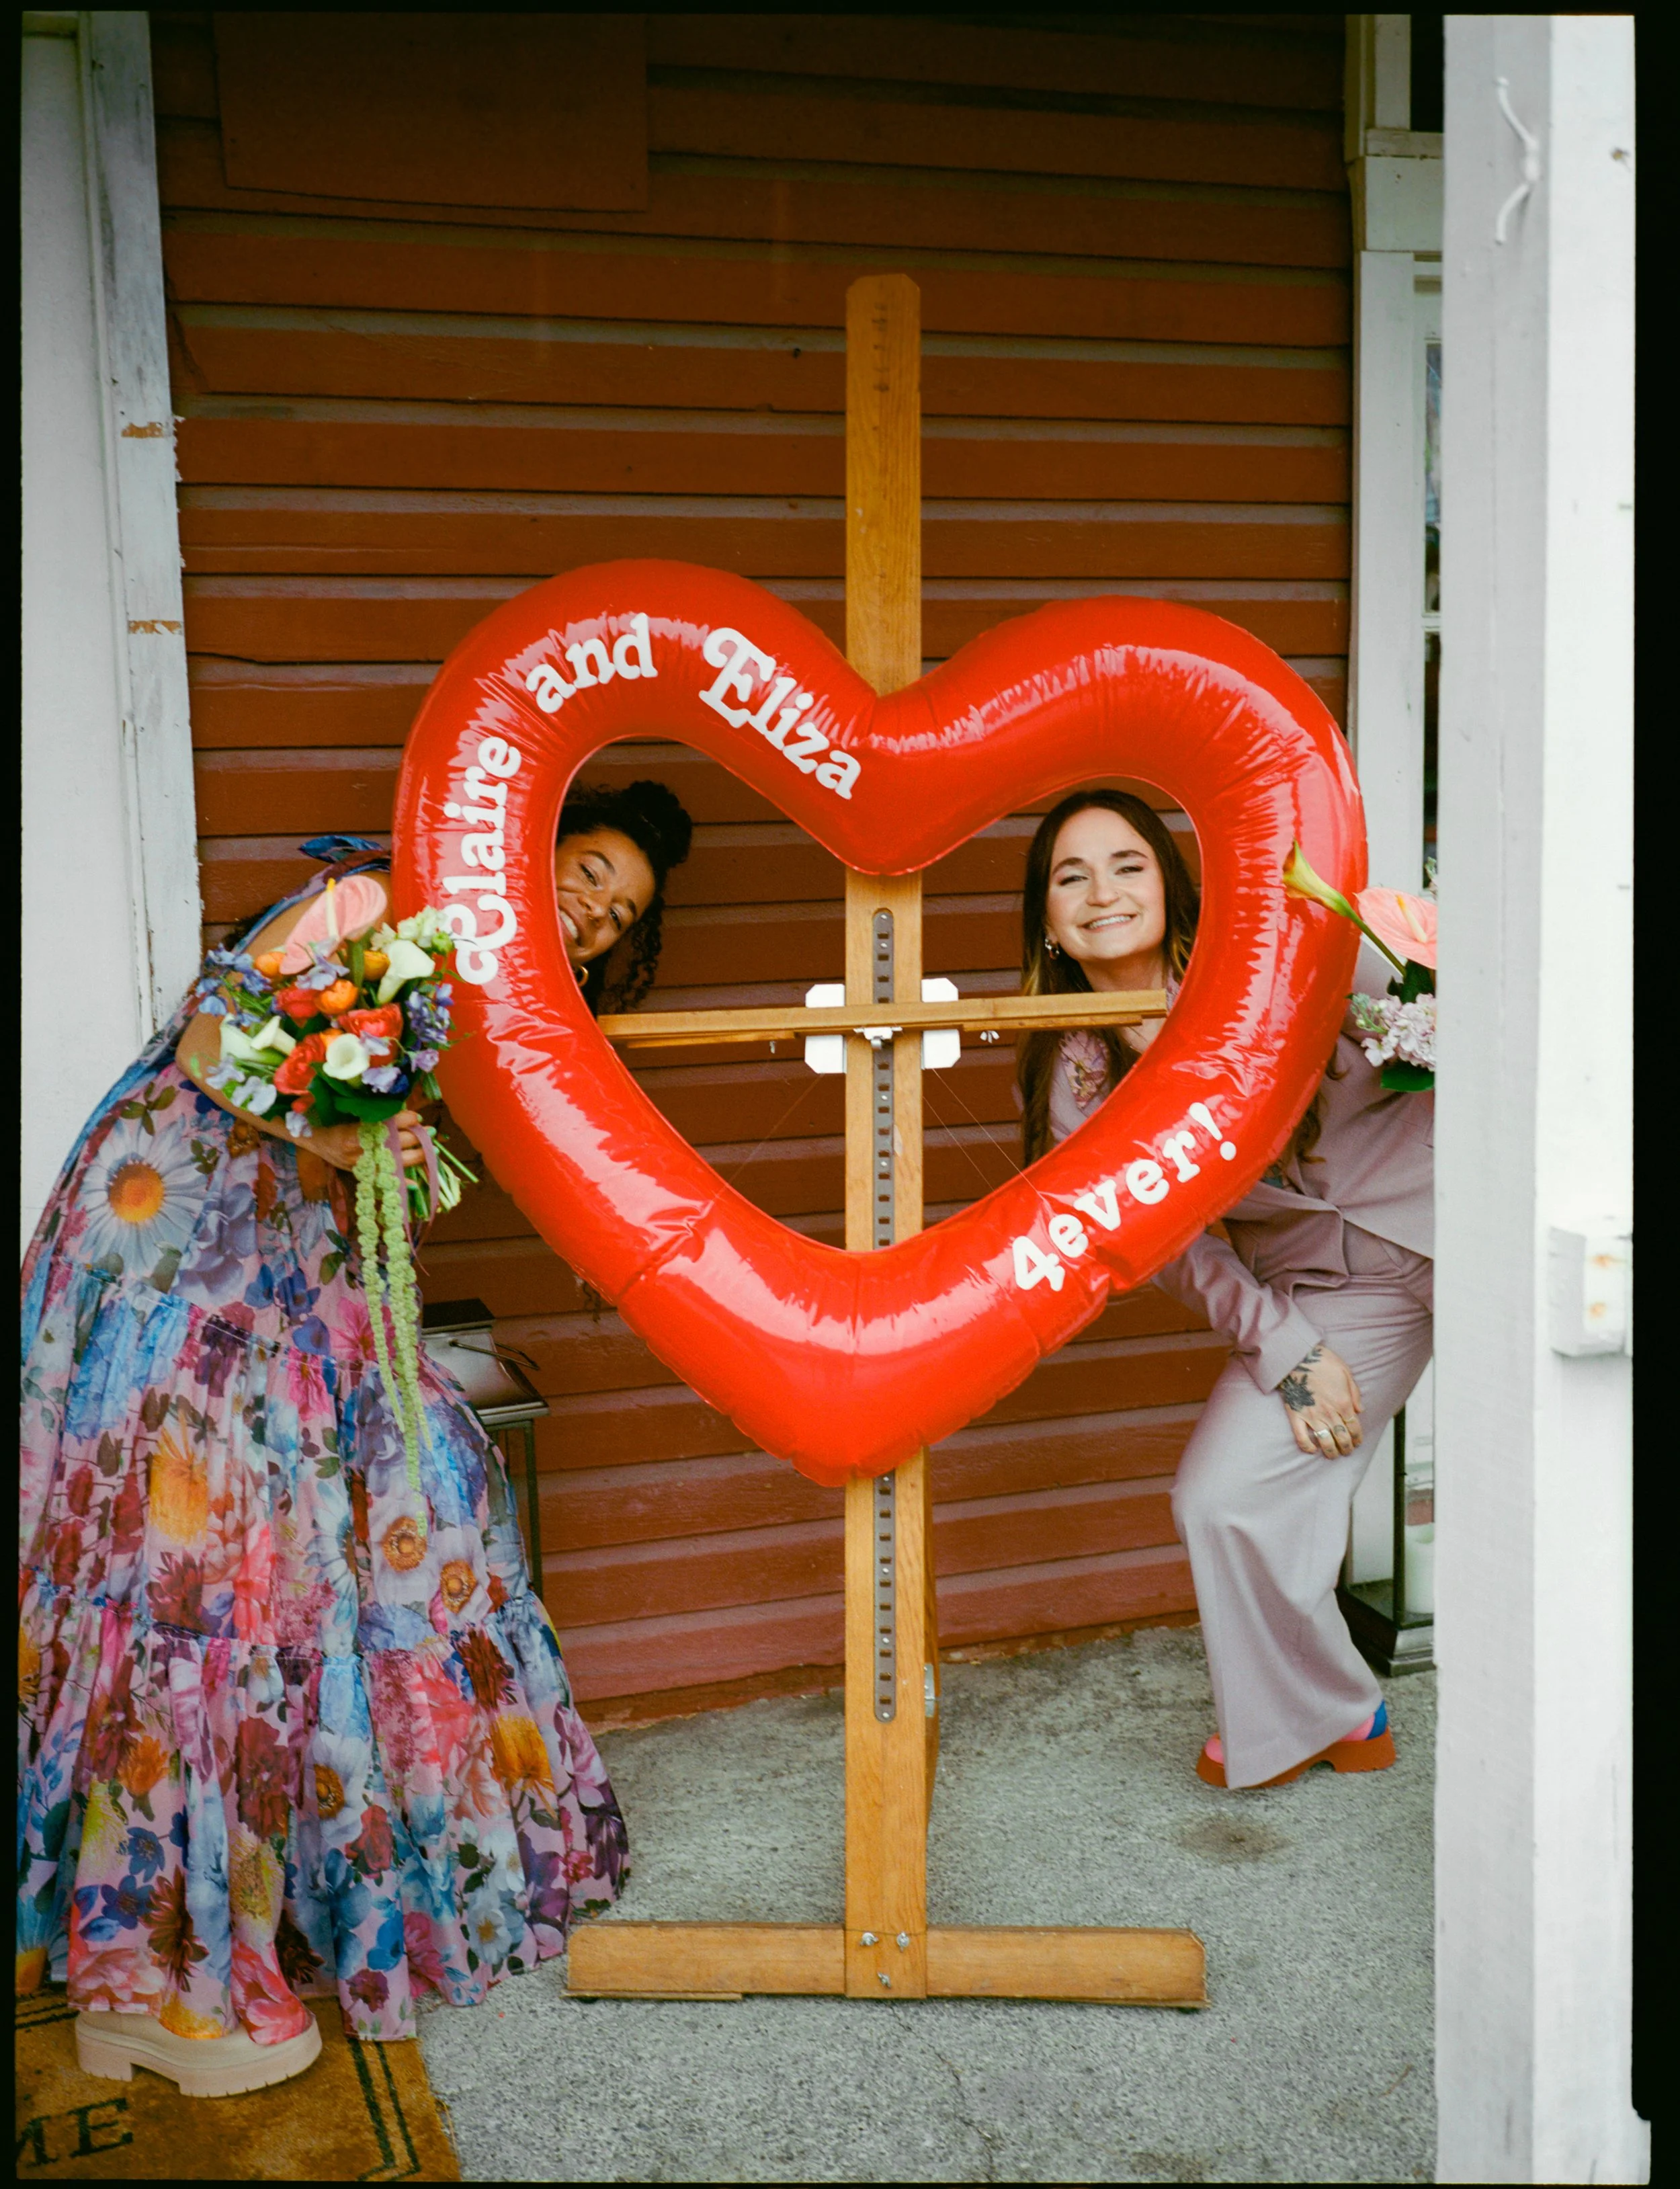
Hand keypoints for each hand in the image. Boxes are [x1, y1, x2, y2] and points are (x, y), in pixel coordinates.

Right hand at [301, 1112, 427, 1172]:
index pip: (386, 1126)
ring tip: (430, 1149)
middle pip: (395, 1144)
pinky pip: (384, 1180)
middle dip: (416, 1137)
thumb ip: (374, 1115)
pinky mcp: (361, 1174)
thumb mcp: (350, 1113)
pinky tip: (415, 1183)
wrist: (311, 1139)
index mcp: (353, 1133)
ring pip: (395, 1162)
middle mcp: (358, 1152)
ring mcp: (361, 1166)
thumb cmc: (330, 1121)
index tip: (415, 1117)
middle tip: (429, 1132)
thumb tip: (403, 1113)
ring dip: (416, 1156)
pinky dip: (400, 1182)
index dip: (405, 1120)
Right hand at [1278, 1343, 1363, 1457]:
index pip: (1354, 1428)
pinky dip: (1308, 1447)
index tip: (1357, 1443)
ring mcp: (1312, 1416)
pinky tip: (1313, 1449)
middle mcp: (1329, 1413)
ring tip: (1333, 1455)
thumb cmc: (1323, 1361)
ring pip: (1325, 1441)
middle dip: (1346, 1448)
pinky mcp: (1296, 1415)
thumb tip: (1360, 1410)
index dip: (1357, 1438)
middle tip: (1346, 1451)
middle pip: (1342, 1438)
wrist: (1297, 1356)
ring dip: (1331, 1452)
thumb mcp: (1346, 1372)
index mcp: (1343, 1403)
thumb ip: (1355, 1393)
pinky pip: (1301, 1437)